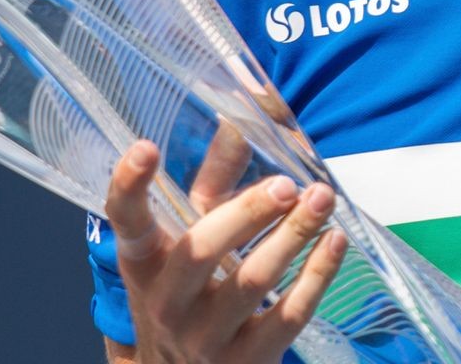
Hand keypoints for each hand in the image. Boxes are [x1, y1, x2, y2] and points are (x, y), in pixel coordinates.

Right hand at [104, 130, 346, 362]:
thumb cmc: (191, 289)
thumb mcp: (189, 236)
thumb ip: (213, 181)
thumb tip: (241, 120)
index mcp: (145, 262)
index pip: (126, 221)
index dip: (129, 184)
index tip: (144, 147)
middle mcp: (168, 302)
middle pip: (201, 250)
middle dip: (247, 212)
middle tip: (287, 185)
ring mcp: (205, 338)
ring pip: (252, 281)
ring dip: (294, 235)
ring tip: (322, 198)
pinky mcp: (247, 360)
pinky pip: (287, 316)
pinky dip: (317, 275)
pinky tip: (335, 242)